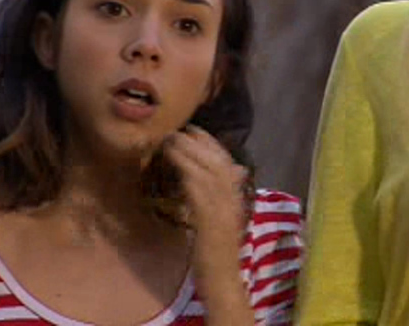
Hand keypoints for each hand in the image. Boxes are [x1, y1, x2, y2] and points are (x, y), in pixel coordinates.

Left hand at [164, 124, 253, 324]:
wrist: (223, 279)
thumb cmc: (218, 253)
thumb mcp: (224, 220)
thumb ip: (225, 196)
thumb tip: (233, 173)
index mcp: (237, 199)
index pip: (227, 162)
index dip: (211, 143)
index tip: (195, 130)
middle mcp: (233, 200)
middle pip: (218, 161)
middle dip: (198, 142)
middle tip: (178, 130)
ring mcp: (223, 209)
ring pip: (208, 171)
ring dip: (189, 152)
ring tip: (171, 141)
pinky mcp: (211, 219)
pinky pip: (199, 189)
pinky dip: (187, 172)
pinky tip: (174, 163)